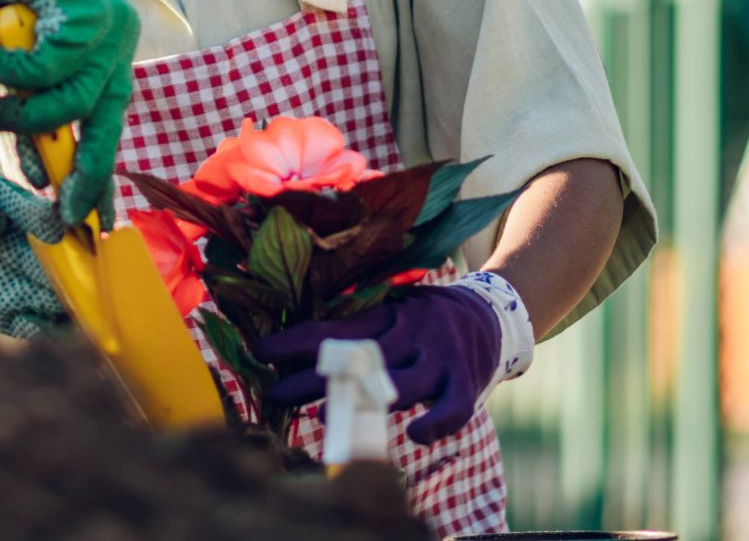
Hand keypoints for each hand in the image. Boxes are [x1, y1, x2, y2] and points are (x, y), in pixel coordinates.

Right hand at [0, 0, 139, 228]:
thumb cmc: (10, 8)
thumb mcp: (27, 71)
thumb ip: (39, 115)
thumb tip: (42, 177)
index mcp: (112, 59)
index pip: (111, 127)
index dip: (102, 177)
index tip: (95, 222)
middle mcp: (119, 45)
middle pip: (101, 121)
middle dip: (77, 168)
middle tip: (51, 198)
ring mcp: (109, 27)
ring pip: (67, 99)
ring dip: (17, 114)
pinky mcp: (84, 11)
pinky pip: (39, 67)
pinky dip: (1, 70)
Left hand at [0, 158, 69, 339]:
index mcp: (12, 204)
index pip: (48, 216)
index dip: (61, 226)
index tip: (59, 236)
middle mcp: (21, 240)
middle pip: (64, 260)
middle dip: (80, 273)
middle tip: (83, 284)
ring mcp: (12, 273)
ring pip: (57, 293)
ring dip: (69, 304)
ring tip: (65, 312)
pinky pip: (30, 321)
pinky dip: (40, 326)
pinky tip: (29, 322)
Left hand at [252, 285, 503, 446]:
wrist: (489, 314)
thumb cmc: (420, 321)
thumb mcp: (387, 313)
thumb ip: (351, 331)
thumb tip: (292, 350)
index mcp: (385, 314)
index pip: (335, 328)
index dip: (296, 341)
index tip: (259, 351)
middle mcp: (410, 333)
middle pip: (359, 356)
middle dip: (314, 377)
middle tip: (275, 394)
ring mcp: (439, 359)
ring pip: (402, 382)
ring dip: (362, 401)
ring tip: (321, 414)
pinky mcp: (465, 384)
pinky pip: (453, 408)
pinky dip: (435, 422)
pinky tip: (413, 436)